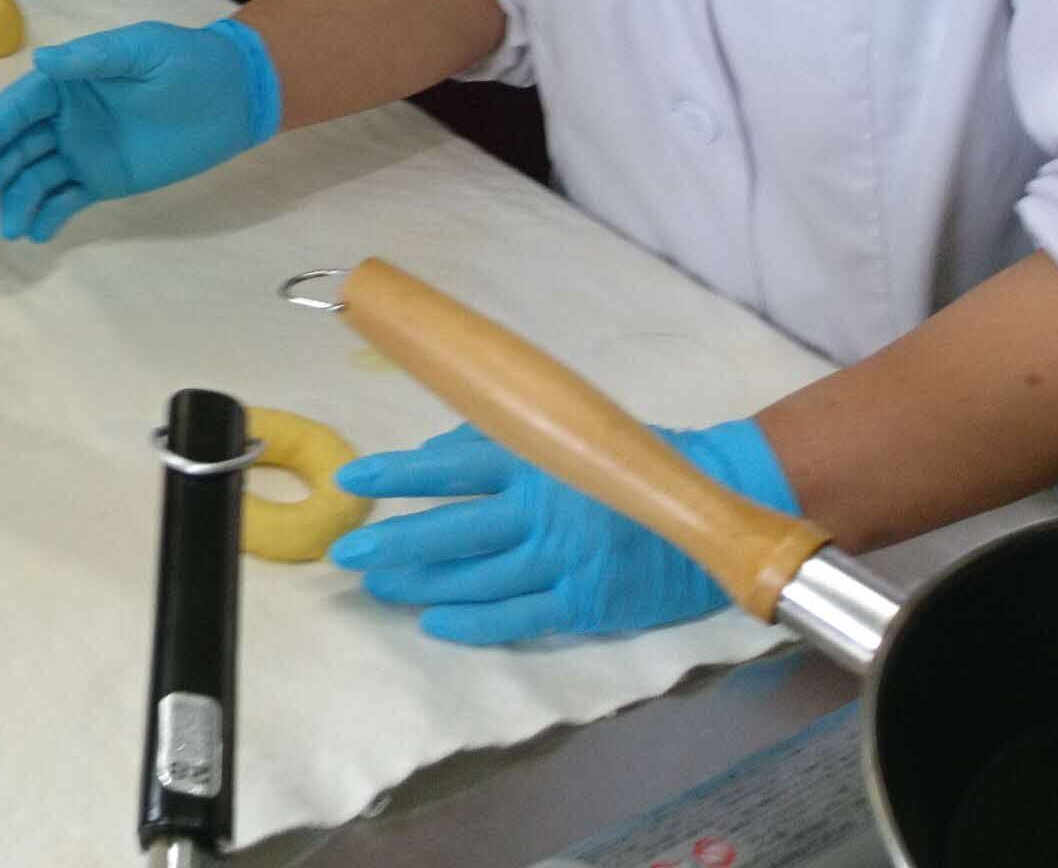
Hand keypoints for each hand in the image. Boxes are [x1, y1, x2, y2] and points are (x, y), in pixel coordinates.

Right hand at [0, 18, 280, 242]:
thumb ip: (95, 58)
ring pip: (36, 177)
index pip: (18, 108)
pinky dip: (48, 215)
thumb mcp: (143, 49)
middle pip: (17, 147)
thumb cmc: (188, 62)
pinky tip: (35, 233)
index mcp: (66, 82)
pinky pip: (67, 200)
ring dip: (16, 200)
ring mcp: (81, 151)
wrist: (234, 96)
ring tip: (8, 228)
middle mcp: (63, 118)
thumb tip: (42, 60)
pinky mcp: (102, 180)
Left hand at [331, 420, 799, 644]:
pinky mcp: (584, 602)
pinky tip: (435, 623)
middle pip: (451, 531)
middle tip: (346, 551)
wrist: (711, 505)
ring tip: (378, 586)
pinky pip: (518, 617)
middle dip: (392, 542)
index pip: (449, 467)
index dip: (396, 473)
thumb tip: (433, 452)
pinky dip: (473, 623)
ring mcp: (563, 561)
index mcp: (536, 461)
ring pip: (475, 579)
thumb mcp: (565, 435)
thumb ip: (498, 441)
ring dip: (420, 585)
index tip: (350, 479)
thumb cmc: (629, 464)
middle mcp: (543, 511)